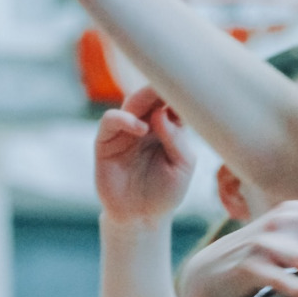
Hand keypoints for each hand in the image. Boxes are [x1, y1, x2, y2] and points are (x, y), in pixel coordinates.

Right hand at [95, 87, 195, 223]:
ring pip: (131, 103)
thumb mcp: (182, 167)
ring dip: (144, 98)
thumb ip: (177, 140)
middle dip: (160, 87)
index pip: (172, 103)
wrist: (141, 218)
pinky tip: (140, 128)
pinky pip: (110, 121)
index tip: (191, 86)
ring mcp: (125, 132)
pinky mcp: (106, 142)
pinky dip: (123, 119)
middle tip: (172, 78)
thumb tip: (163, 114)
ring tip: (157, 104)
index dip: (179, 93)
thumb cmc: (166, 192)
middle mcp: (146, 125)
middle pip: (152, 98)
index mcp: (168, 129)